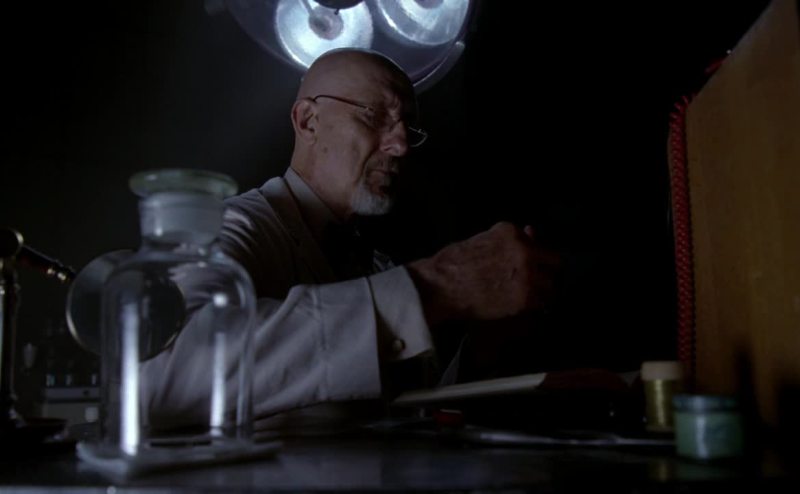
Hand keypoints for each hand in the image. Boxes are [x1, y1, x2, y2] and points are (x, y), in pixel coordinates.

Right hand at [407, 222, 558, 324]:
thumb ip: (509, 240)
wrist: (441, 286)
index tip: (530, 264)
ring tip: (530, 295)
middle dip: (547, 271)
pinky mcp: (524, 298)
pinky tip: (521, 305)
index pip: (538, 243)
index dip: (535, 255)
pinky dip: (534, 305)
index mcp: (512, 232)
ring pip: (551, 284)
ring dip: (542, 290)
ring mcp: (527, 275)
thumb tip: (531, 232)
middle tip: (540, 280)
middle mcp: (525, 251)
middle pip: (555, 262)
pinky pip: (541, 303)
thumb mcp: (483, 241)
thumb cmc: (454, 263)